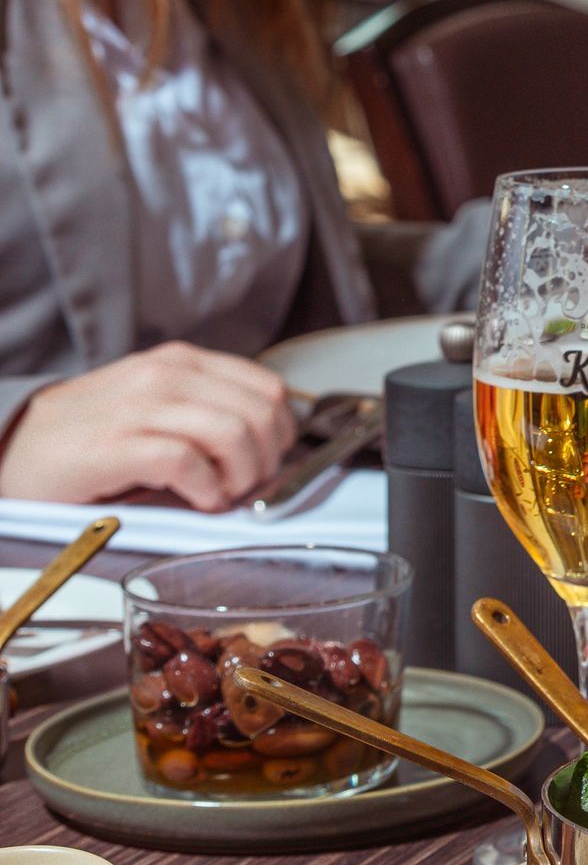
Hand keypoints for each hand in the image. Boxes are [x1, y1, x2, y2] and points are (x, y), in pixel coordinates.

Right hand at [0, 343, 297, 510]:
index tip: (267, 462)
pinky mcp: (117, 445)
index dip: (284, 434)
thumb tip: (274, 445)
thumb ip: (213, 415)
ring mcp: (139, 407)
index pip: (272, 389)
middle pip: (262, 414)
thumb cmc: (95, 439)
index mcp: (183, 364)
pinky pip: (188, 463)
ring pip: (234, 433)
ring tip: (219, 493)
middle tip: (244, 485)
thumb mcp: (162, 410)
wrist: (19, 451)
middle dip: (268, 461)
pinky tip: (196, 499)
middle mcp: (164, 376)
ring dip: (240, 477)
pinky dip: (206, 490)